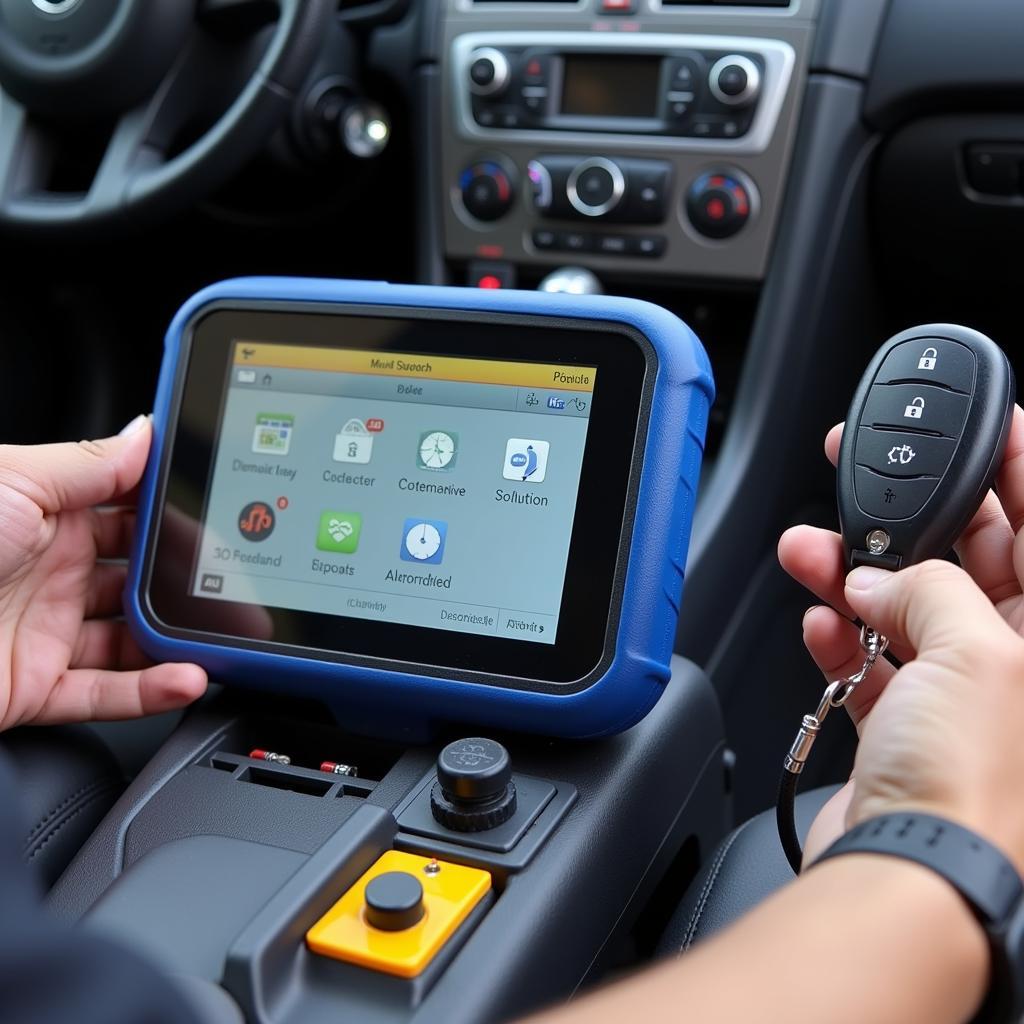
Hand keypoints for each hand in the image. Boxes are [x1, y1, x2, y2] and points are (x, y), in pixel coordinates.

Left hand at [0, 416, 206, 728]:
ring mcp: (44, 631)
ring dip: (184, 638)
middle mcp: (47, 572)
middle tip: (240, 579)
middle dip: (192, 579)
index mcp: (42, 515)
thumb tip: (145, 434)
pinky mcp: (33, 688)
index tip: (223, 515)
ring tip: (229, 632)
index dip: (175, 514)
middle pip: (140, 577)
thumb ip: (88, 464)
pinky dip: (152, 691)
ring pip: (134, 638)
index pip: (127, 512)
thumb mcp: (12, 480)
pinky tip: (186, 676)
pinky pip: (107, 693)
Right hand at [780, 407, 1023, 868]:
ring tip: (810, 553)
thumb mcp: (972, 652)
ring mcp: (962, 700)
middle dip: (915, 524)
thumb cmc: (977, 788)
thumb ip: (929, 589)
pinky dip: (842, 639)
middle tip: (871, 482)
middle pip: (974, 565)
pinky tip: (820, 623)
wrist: (911, 877)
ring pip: (909, 611)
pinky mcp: (907, 728)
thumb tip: (881, 578)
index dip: (1018, 476)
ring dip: (855, 580)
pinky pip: (873, 662)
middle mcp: (1019, 669)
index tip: (992, 431)